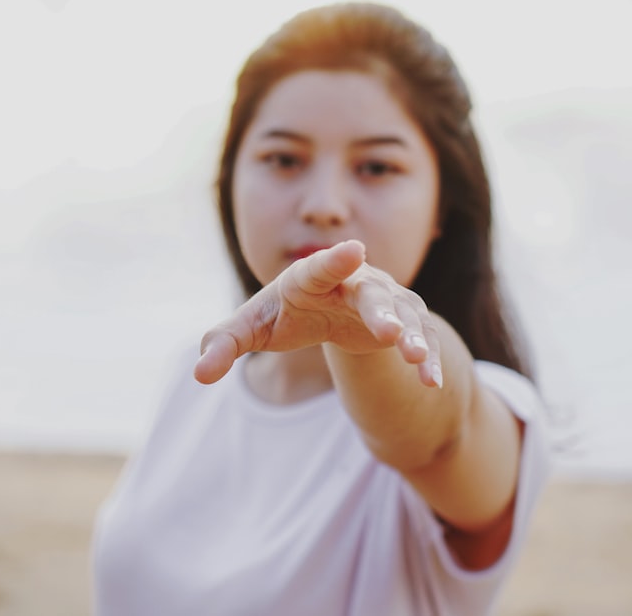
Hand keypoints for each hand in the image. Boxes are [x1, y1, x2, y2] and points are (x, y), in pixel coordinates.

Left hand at [194, 240, 441, 387]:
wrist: (324, 311)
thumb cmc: (284, 314)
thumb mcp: (251, 327)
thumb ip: (224, 344)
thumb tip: (200, 375)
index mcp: (313, 277)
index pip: (323, 266)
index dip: (336, 260)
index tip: (354, 250)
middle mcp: (355, 282)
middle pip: (371, 293)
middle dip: (381, 310)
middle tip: (390, 333)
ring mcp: (385, 300)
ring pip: (405, 314)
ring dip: (413, 336)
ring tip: (416, 360)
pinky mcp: (405, 321)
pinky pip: (423, 336)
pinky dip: (430, 357)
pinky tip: (431, 382)